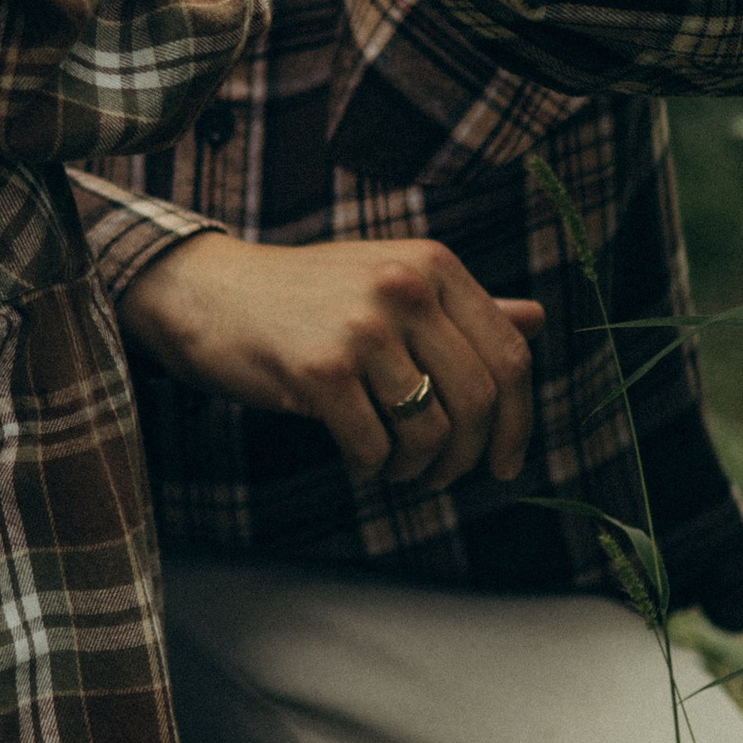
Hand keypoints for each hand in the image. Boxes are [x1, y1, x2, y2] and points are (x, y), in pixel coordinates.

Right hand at [119, 231, 544, 490]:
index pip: (510, 356)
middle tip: (441, 477)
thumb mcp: (388, 283)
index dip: (517, 422)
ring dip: (416, 468)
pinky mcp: (320, 369)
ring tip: (391, 465)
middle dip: (467, 457)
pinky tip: (355, 457)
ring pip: (430, 432)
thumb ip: (462, 307)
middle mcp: (405, 288)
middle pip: (479, 401)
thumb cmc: (304, 296)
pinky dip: (370, 468)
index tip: (505, 462)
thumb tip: (536, 322)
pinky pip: (374, 448)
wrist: (206, 292)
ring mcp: (363, 327)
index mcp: (433, 265)